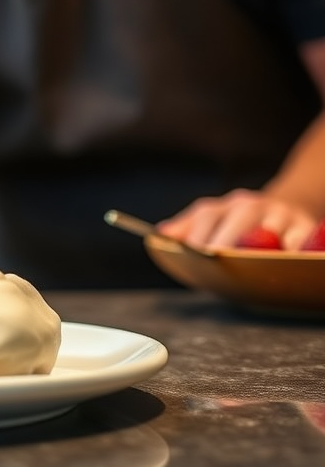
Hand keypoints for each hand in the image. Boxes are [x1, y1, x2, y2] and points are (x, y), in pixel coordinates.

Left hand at [159, 188, 317, 249]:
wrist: (288, 206)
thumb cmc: (241, 222)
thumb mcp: (214, 218)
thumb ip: (187, 227)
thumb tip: (160, 234)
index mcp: (227, 205)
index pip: (207, 215)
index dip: (198, 234)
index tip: (192, 254)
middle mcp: (252, 205)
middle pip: (237, 219)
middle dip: (226, 240)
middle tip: (216, 260)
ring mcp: (280, 214)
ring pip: (270, 226)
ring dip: (259, 243)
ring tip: (249, 261)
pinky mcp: (304, 226)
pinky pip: (300, 237)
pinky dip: (293, 246)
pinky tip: (286, 255)